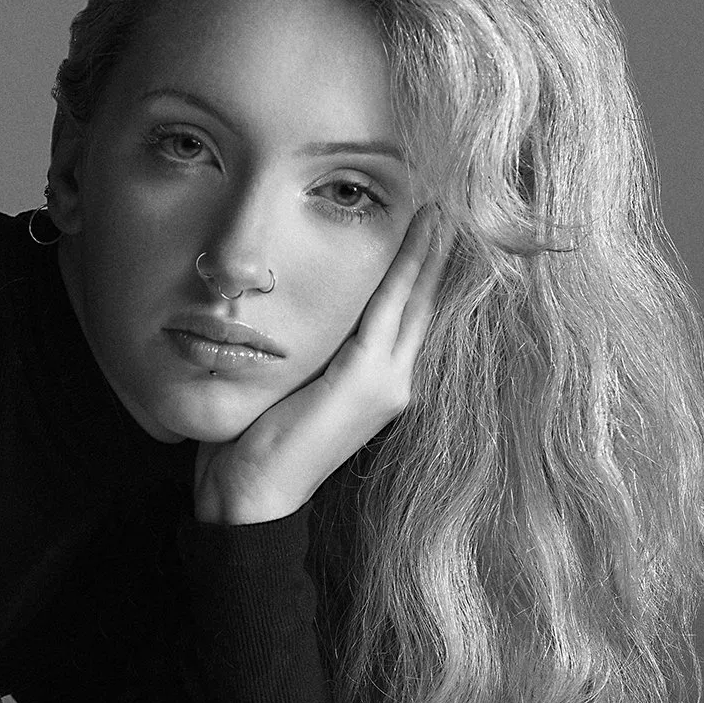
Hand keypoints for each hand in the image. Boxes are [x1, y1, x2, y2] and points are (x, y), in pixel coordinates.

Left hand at [193, 204, 451, 524]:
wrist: (254, 496)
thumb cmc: (258, 443)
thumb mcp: (292, 384)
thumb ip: (310, 352)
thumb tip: (298, 311)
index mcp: (377, 385)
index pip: (408, 318)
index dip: (422, 273)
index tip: (430, 229)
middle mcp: (394, 382)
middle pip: (424, 304)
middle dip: (437, 254)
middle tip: (450, 206)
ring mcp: (387, 382)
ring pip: (416, 300)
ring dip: (430, 250)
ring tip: (441, 208)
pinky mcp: (368, 379)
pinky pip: (393, 307)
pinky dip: (409, 267)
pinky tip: (422, 234)